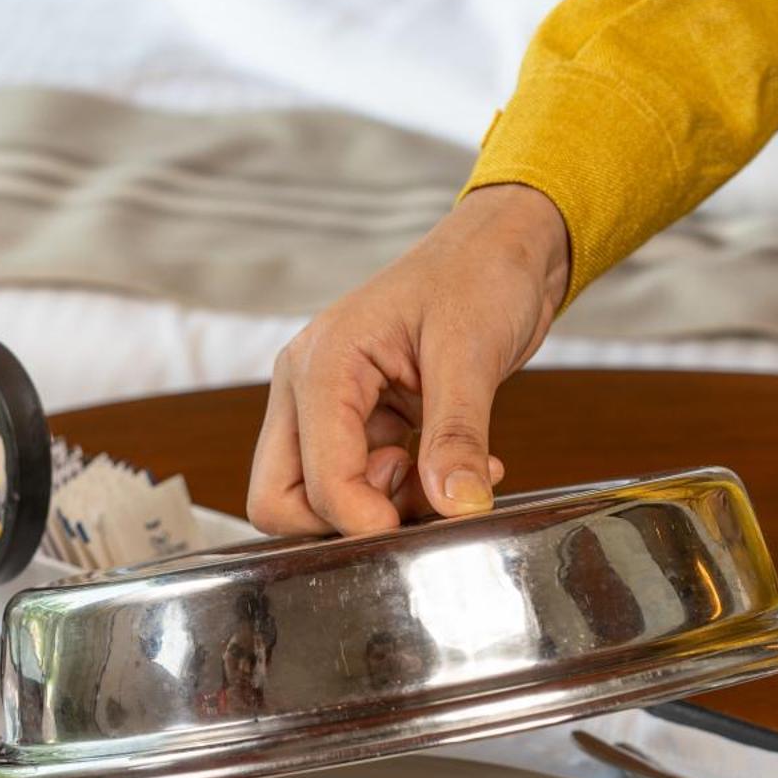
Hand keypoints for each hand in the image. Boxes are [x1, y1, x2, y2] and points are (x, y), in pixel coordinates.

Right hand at [247, 184, 570, 535]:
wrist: (498, 249)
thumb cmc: (479, 275)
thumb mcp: (471, 353)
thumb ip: (458, 435)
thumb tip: (458, 505)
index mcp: (321, 364)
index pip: (314, 476)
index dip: (363, 518)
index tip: (425, 528)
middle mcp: (306, 388)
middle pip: (279, 498)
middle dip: (346, 520)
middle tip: (415, 500)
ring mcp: (325, 406)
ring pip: (314, 498)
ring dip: (378, 509)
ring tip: (444, 479)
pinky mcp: (355, 420)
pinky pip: (355, 483)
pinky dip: (401, 494)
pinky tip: (451, 470)